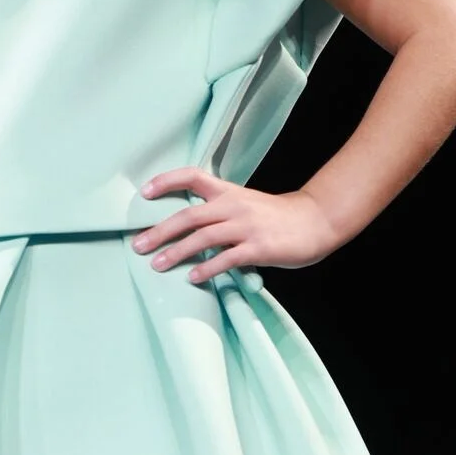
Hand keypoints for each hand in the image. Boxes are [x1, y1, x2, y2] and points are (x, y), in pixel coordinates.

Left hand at [132, 168, 342, 283]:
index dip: (166, 181)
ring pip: (203, 237)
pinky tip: (193, 277)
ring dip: (176, 252)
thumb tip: (186, 229)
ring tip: (157, 265)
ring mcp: (246, 227)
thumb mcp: (245, 205)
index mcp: (228, 192)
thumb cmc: (277, 217)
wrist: (316, 221)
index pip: (193, 177)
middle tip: (138, 245)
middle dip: (160, 231)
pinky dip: (207, 269)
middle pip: (189, 215)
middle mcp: (234, 206)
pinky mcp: (258, 248)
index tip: (144, 193)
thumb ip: (218, 212)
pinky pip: (227, 259)